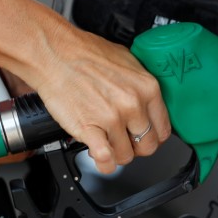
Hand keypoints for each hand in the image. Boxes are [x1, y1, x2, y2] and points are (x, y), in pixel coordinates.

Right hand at [0, 0, 171, 173]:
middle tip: (125, 142)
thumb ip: (141, 85)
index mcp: (147, 88)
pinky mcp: (90, 129)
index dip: (153, 137)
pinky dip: (103, 164)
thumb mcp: (127, 61)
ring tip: (107, 143)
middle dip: (136, 148)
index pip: (163, 129)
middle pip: (147, 146)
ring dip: (116, 154)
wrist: (54, 53)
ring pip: (126, 156)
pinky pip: (105, 160)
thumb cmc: (84, 53)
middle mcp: (133, 104)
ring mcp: (112, 118)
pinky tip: (99, 157)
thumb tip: (147, 102)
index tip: (144, 137)